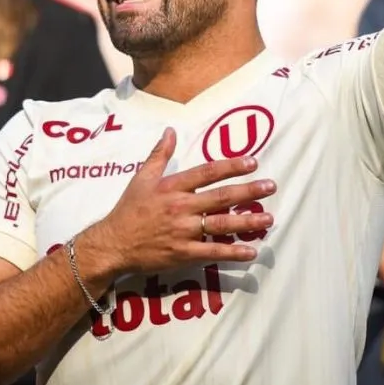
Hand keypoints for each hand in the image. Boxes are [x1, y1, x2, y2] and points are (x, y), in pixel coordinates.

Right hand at [86, 128, 275, 275]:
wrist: (113, 243)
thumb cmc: (129, 210)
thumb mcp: (141, 178)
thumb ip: (159, 155)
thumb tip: (170, 131)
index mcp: (172, 187)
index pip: (207, 173)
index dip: (231, 166)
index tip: (252, 162)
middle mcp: (181, 207)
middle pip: (220, 197)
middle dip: (248, 191)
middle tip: (270, 186)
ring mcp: (183, 231)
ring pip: (221, 224)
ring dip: (247, 222)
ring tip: (269, 218)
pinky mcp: (183, 253)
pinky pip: (212, 252)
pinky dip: (232, 252)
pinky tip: (251, 251)